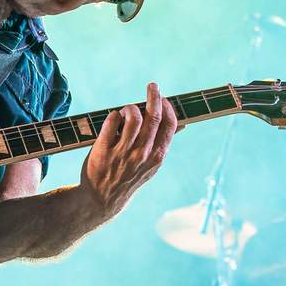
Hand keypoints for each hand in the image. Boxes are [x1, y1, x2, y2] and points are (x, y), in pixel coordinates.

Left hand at [81, 84, 177, 222]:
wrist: (102, 198)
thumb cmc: (129, 177)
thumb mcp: (151, 164)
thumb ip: (163, 143)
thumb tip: (183, 123)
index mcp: (157, 156)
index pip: (170, 124)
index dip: (168, 106)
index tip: (163, 98)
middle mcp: (142, 153)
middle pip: (154, 116)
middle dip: (154, 96)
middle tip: (152, 86)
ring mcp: (123, 152)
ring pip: (133, 116)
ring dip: (131, 107)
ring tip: (127, 110)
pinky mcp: (103, 150)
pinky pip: (111, 121)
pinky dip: (114, 115)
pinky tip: (114, 119)